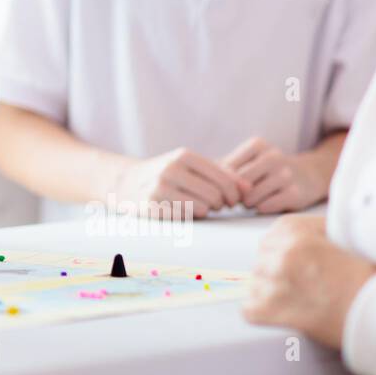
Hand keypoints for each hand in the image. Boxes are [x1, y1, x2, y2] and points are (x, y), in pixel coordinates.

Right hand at [118, 147, 248, 216]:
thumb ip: (221, 174)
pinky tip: (180, 211)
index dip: (234, 194)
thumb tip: (248, 189)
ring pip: (203, 209)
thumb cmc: (168, 175)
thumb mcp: (190, 166)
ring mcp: (159, 188)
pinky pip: (185, 218)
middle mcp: (170, 169)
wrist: (126, 184)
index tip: (232, 200)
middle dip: (219, 204)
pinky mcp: (151, 206)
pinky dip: (188, 218)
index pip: (225, 179)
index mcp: (183, 155)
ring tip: (196, 206)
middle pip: (216, 196)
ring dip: (205, 212)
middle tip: (214, 205)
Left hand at [222, 136, 326, 212]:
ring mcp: (286, 174)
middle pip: (238, 184)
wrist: (308, 175)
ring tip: (251, 200)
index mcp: (257, 145)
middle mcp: (273, 156)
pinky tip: (265, 204)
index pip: (226, 169)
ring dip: (247, 203)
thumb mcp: (248, 160)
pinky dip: (261, 208)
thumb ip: (222, 166)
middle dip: (233, 195)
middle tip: (236, 199)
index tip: (224, 189)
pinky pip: (265, 207)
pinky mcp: (296, 193)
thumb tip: (198, 176)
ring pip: (250, 197)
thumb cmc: (266, 170)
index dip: (221, 183)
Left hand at [243, 214, 375, 347]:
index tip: (297, 263)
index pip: (271, 239)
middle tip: (301, 284)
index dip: (284, 253)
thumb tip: (307, 234)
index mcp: (293, 229)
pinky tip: (285, 313)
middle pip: (262, 261)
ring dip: (271, 292)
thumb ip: (316, 231)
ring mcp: (273, 280)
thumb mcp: (342, 237)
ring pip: (256, 284)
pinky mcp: (271, 309)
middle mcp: (280, 252)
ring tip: (299, 300)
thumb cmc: (368, 275)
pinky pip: (250, 309)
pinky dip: (263, 313)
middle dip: (277, 272)